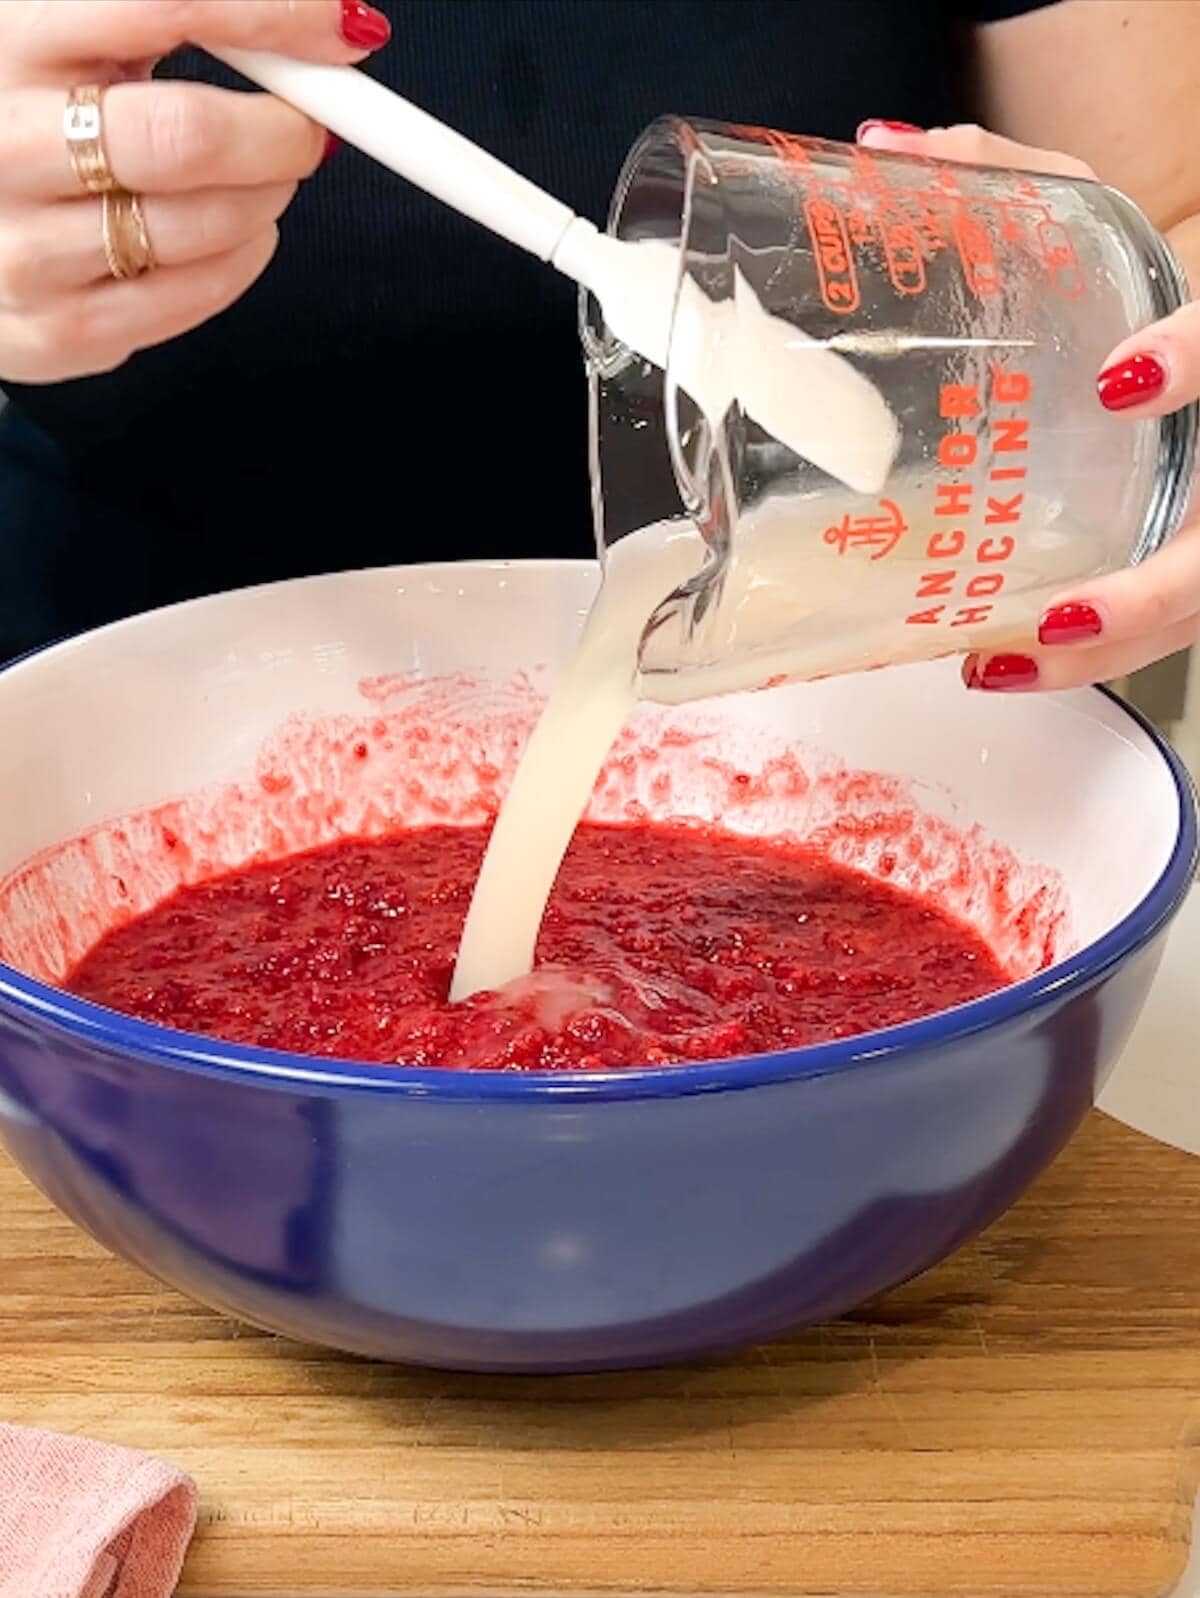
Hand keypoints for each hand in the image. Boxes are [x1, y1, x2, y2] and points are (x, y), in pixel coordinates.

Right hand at [0, 0, 390, 383]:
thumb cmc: (41, 111)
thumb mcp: (76, 33)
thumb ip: (177, 11)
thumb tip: (333, 19)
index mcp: (13, 35)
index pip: (160, 2)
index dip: (272, 14)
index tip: (347, 29)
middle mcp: (4, 144)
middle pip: (188, 137)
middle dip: (280, 134)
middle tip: (307, 131)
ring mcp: (24, 249)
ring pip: (204, 226)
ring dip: (265, 199)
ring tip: (261, 178)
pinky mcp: (58, 329)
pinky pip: (195, 296)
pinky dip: (242, 259)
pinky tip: (233, 232)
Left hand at [858, 120, 1199, 692]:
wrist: (1194, 351)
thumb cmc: (1145, 295)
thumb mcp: (1104, 228)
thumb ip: (1019, 185)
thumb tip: (889, 150)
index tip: (1126, 378)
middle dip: (1146, 596)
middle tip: (1057, 617)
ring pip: (1191, 606)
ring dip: (1101, 649)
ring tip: (995, 663)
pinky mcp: (1187, 553)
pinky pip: (1155, 622)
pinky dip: (1080, 652)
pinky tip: (999, 659)